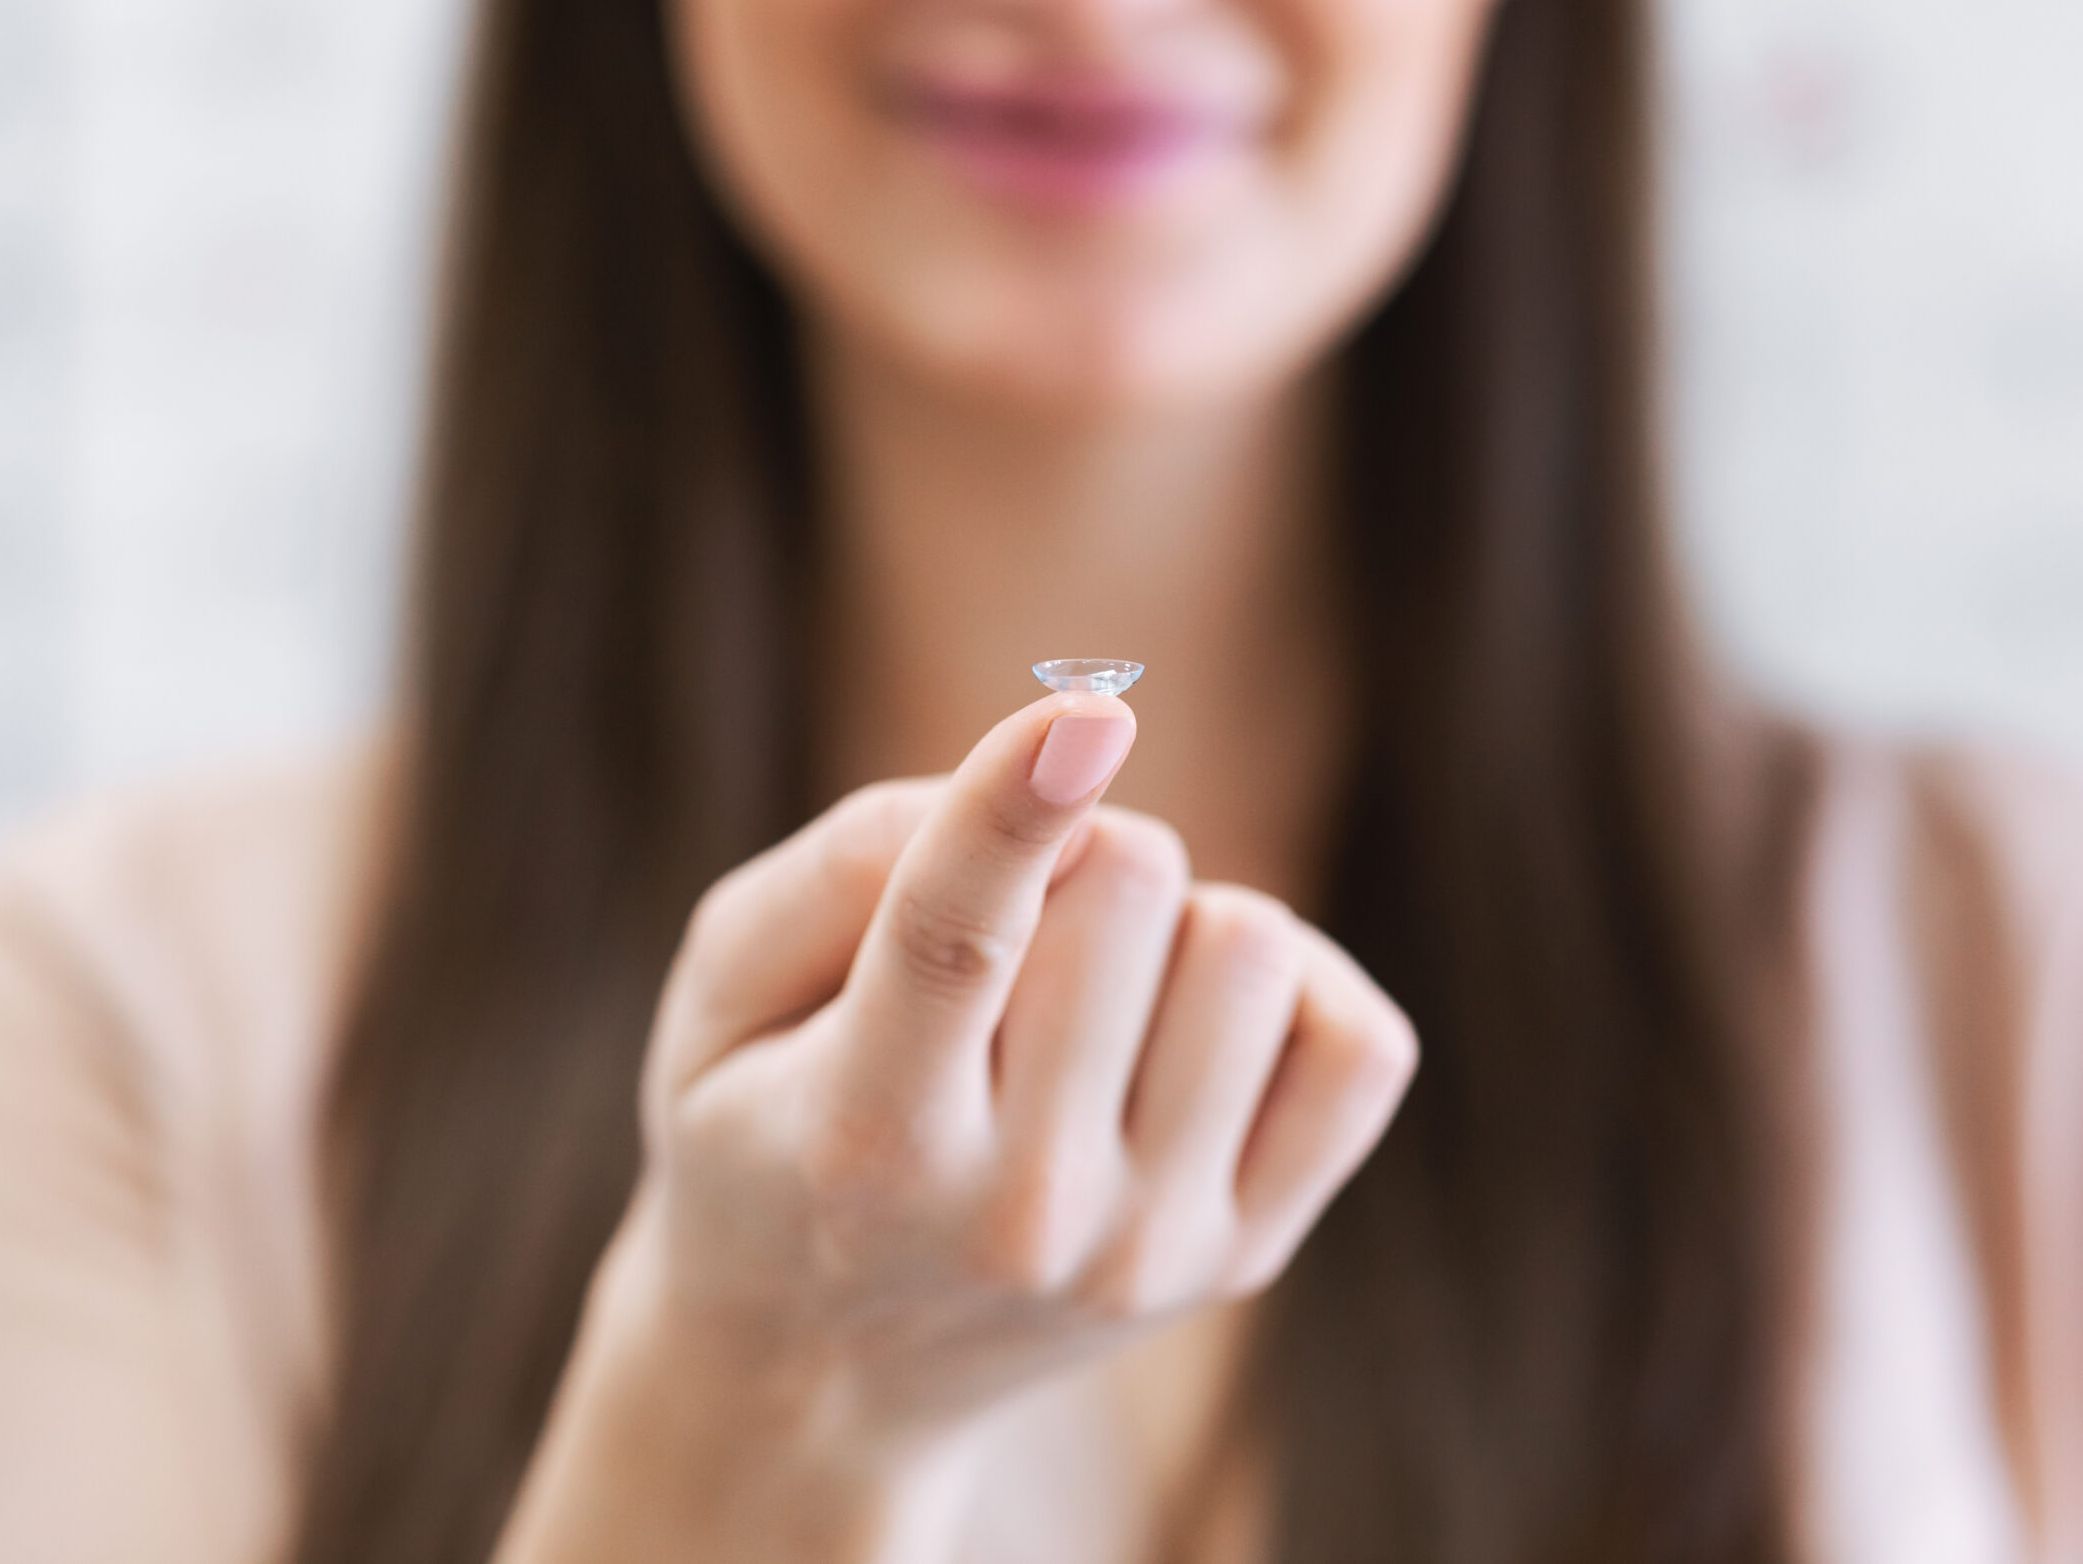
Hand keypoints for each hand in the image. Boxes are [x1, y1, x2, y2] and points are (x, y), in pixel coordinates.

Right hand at [499, 692, 1415, 1562]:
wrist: (822, 1369)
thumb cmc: (764, 1125)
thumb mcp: (722, 995)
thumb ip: (852, 863)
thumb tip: (1054, 771)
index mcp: (864, 1136)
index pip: (953, 946)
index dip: (1017, 810)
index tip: (1086, 712)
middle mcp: (1020, 1210)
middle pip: (1132, 882)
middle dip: (1078, 849)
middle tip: (1015, 938)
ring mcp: (1149, 1249)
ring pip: (1255, 945)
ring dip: (1176, 927)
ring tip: (1089, 1005)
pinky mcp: (1246, 1257)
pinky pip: (1360, 1044)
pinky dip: (1288, 997)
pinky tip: (1188, 1038)